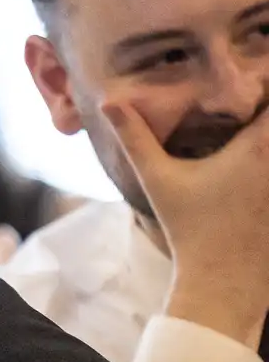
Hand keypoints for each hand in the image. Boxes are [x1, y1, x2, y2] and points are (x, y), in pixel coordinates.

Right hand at [103, 99, 268, 347]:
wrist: (224, 280)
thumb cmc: (190, 228)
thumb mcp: (158, 178)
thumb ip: (135, 137)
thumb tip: (108, 103)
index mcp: (257, 145)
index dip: (263, 81)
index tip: (250, 84)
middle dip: (265, 111)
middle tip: (249, 108)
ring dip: (266, 141)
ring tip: (248, 143)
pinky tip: (254, 180)